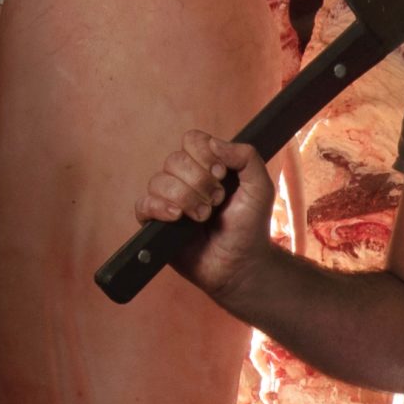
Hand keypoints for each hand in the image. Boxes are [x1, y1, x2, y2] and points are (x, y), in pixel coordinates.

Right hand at [134, 131, 274, 303]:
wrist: (241, 263)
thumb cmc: (250, 227)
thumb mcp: (260, 187)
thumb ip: (246, 157)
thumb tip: (214, 143)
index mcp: (207, 166)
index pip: (192, 140)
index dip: (204, 154)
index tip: (222, 174)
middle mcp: (185, 179)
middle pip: (175, 160)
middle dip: (199, 181)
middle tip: (218, 201)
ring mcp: (168, 200)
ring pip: (159, 181)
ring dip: (186, 198)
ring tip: (204, 216)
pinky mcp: (156, 223)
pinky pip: (143, 204)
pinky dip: (160, 207)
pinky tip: (178, 218)